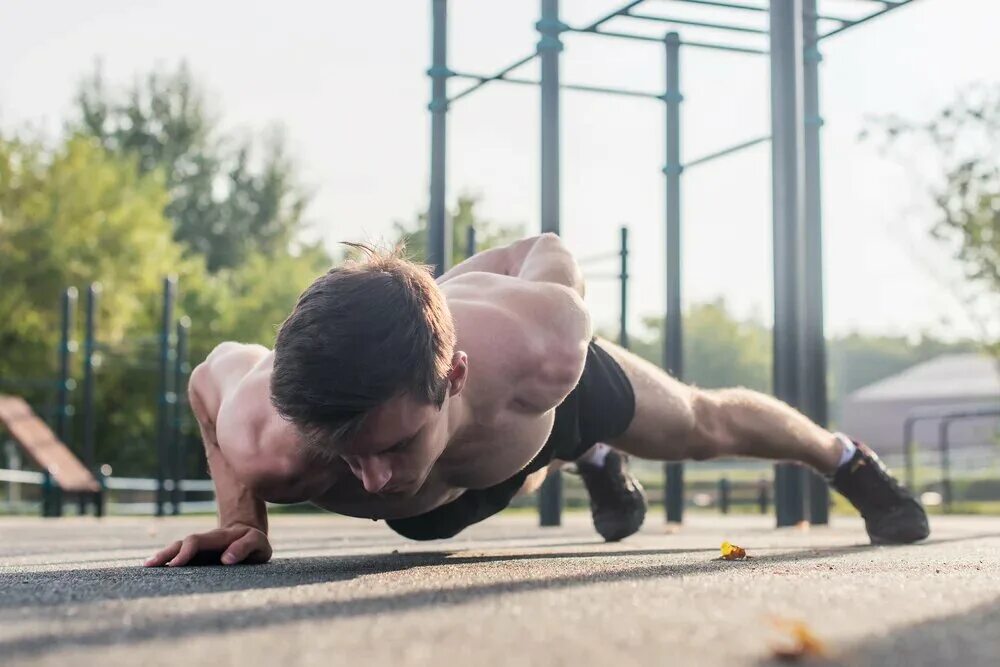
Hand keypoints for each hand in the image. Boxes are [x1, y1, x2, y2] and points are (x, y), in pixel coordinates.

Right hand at [143, 523, 271, 566]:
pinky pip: (178, 558)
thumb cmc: (253, 541)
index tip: (174, 565)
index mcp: (217, 538)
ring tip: (146, 567)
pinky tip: (152, 572)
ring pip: (176, 550)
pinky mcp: (195, 558)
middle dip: (165, 554)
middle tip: (150, 566)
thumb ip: (245, 547)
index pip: (196, 541)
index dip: (185, 552)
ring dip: (161, 557)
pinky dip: (165, 563)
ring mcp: (198, 550)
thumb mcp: (257, 542)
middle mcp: (203, 542)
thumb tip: (226, 560)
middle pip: (180, 544)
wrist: (247, 533)